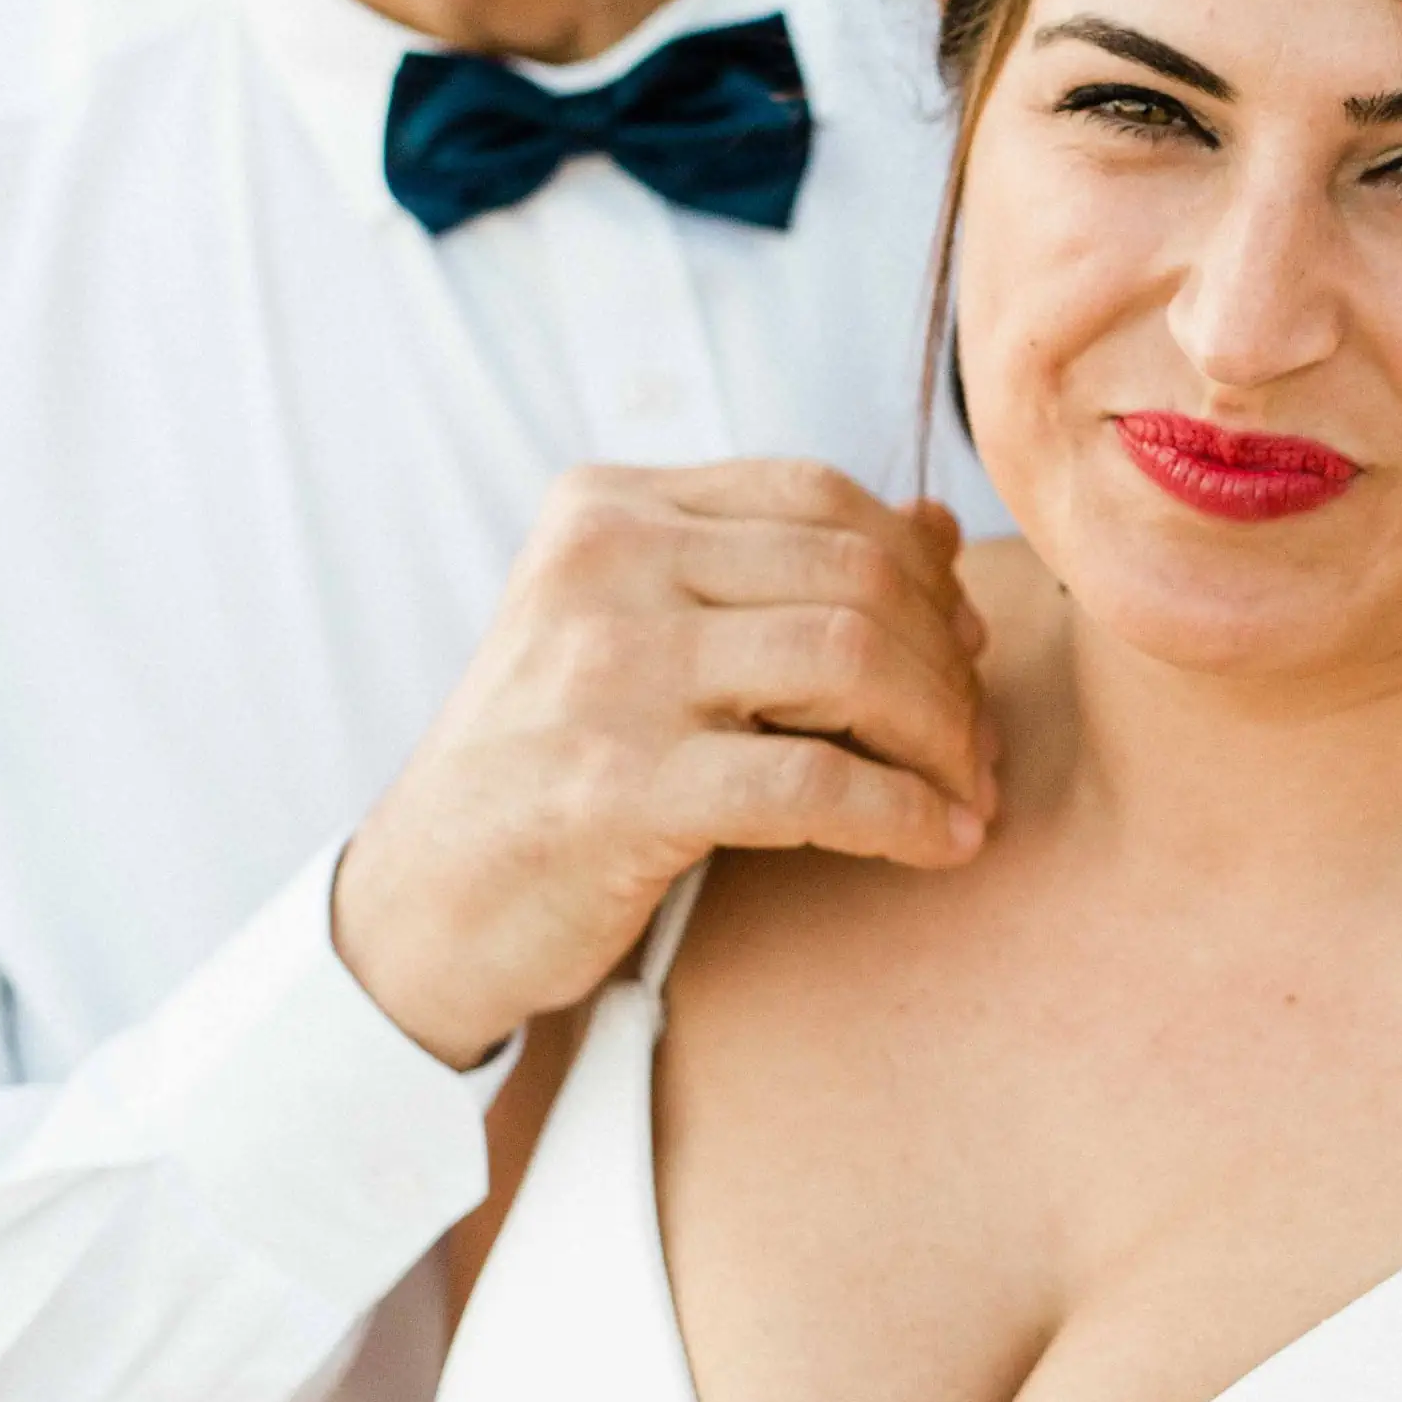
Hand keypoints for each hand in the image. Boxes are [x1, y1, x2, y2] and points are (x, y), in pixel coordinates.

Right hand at [333, 461, 994, 1064]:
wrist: (423, 906)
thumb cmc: (554, 766)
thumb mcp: (647, 638)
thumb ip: (772, 575)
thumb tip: (936, 527)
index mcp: (607, 507)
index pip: (818, 496)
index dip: (920, 572)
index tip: (963, 649)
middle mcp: (602, 564)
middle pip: (854, 573)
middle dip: (947, 663)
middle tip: (979, 742)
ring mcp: (606, 671)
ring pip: (851, 658)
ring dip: (941, 735)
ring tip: (967, 794)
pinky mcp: (620, 786)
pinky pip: (817, 781)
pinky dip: (906, 814)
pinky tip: (941, 844)